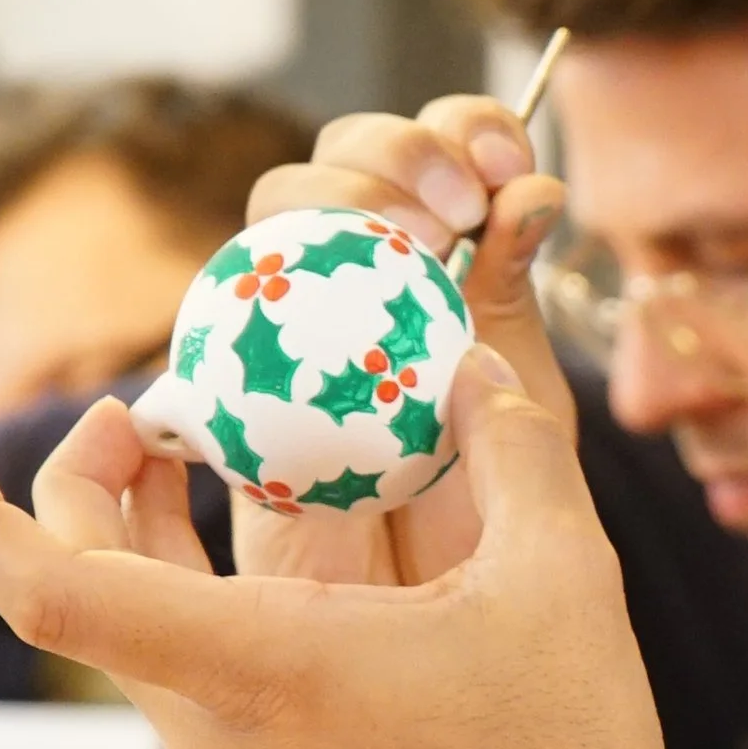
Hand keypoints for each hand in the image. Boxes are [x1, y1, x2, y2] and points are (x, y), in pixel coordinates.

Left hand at [0, 350, 725, 748]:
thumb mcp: (566, 578)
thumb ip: (514, 446)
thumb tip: (475, 367)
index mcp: (261, 667)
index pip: (52, 591)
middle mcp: (218, 741)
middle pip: (88, 603)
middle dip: (93, 492)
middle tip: (146, 417)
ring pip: (152, 658)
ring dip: (164, 564)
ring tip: (232, 484)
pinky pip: (209, 713)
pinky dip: (219, 635)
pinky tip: (311, 605)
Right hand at [226, 98, 570, 595]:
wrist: (433, 619)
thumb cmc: (488, 513)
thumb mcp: (523, 399)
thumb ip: (509, 292)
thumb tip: (529, 189)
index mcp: (432, 254)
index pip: (432, 147)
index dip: (462, 129)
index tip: (502, 162)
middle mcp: (350, 274)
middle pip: (342, 154)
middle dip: (395, 152)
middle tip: (454, 210)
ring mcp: (284, 320)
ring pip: (278, 210)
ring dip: (338, 194)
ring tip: (412, 242)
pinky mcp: (224, 381)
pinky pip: (218, 310)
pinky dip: (260, 279)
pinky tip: (323, 301)